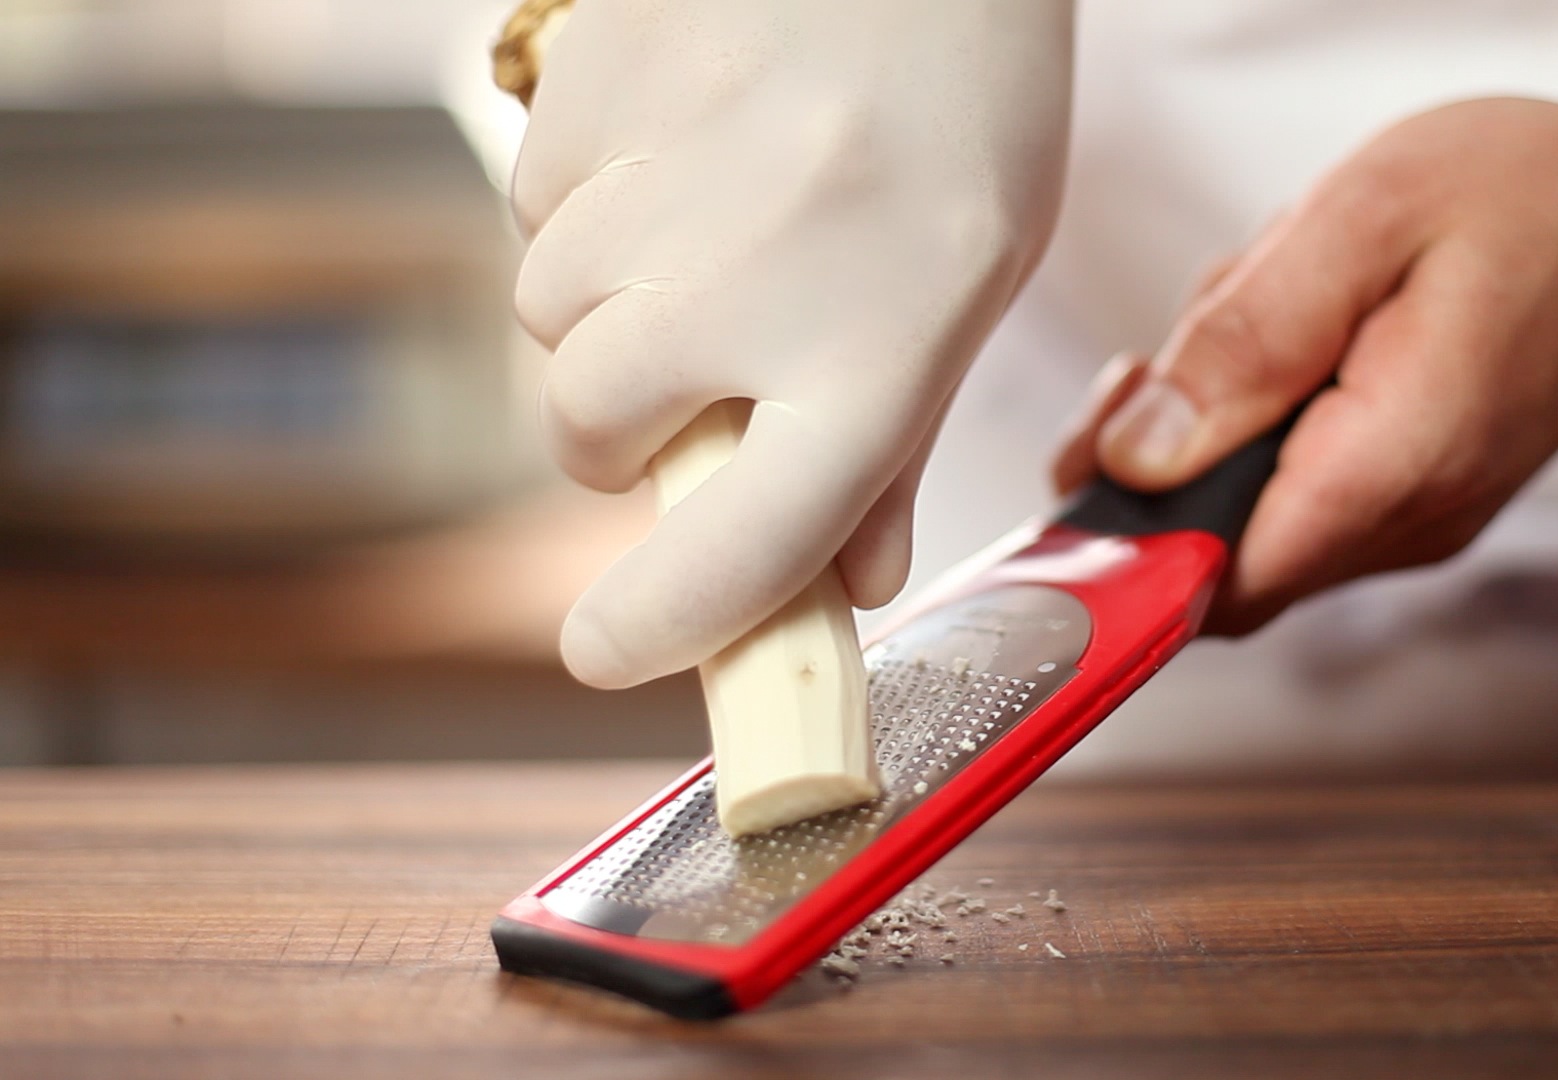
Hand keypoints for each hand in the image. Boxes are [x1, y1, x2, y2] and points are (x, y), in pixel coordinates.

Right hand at [514, 0, 1071, 687]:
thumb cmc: (965, 101)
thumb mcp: (970, 284)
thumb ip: (893, 441)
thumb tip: (838, 584)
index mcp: (885, 345)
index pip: (746, 547)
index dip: (660, 625)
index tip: (605, 650)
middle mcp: (768, 270)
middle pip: (588, 430)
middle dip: (615, 433)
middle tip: (688, 379)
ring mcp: (669, 172)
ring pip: (545, 314)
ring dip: (600, 307)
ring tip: (707, 225)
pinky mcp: (592, 82)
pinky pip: (532, 203)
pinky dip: (586, 205)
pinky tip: (677, 147)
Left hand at [1054, 99, 1557, 633]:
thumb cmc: (1544, 204)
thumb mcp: (1369, 217)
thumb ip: (1243, 340)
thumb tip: (1138, 454)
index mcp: (1385, 470)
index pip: (1206, 585)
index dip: (1121, 546)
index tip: (1082, 476)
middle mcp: (1396, 527)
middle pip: (1207, 557)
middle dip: (1157, 456)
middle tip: (1172, 354)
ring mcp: (1404, 524)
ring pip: (1240, 515)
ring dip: (1215, 419)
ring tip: (1278, 308)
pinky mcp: (1403, 499)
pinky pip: (1287, 484)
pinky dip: (1262, 412)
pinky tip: (1309, 328)